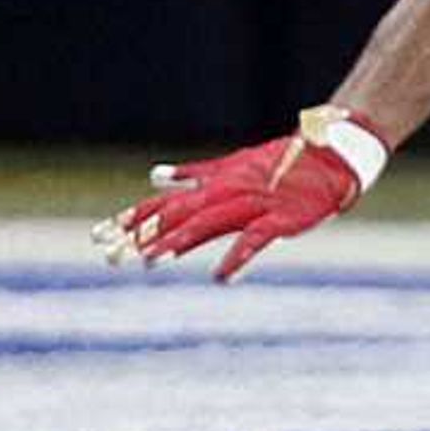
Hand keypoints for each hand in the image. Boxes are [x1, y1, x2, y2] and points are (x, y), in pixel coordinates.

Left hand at [94, 106, 389, 280]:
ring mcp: (254, 203)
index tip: (97, 236)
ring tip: (151, 263)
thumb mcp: (231, 165)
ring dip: (178, 242)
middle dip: (143, 237)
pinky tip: (221, 277)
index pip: (163, 202)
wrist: (332, 152)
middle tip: (112, 256)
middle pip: (177, 215)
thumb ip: (193, 175)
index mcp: (213, 182)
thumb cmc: (280, 162)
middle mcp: (226, 191)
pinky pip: (255, 239)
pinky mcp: (281, 218)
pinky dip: (237, 256)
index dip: (129, 219)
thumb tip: (154, 176)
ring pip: (208, 223)